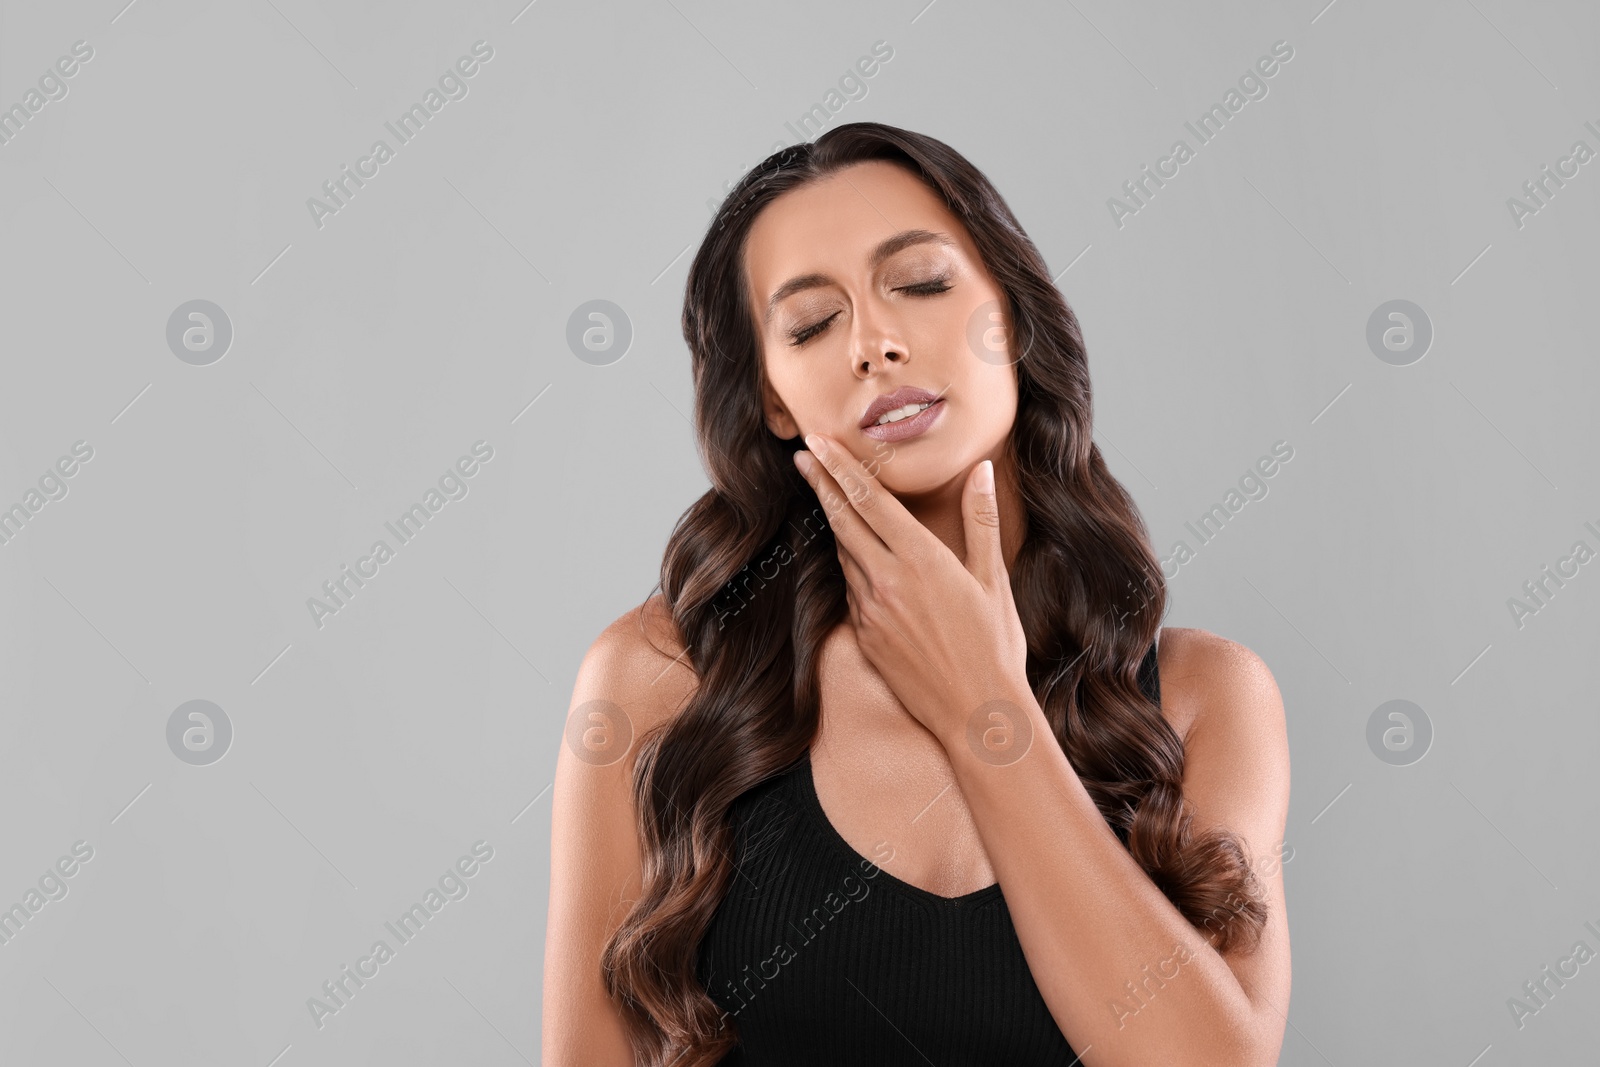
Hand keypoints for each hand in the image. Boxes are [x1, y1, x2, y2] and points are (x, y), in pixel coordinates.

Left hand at [791, 432, 1030, 745]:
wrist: (975, 712)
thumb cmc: (994, 646)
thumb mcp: (994, 579)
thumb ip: (980, 520)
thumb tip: (983, 470)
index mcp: (921, 559)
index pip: (870, 500)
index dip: (840, 466)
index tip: (817, 442)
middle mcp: (887, 581)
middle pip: (843, 520)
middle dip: (821, 483)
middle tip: (801, 454)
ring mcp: (871, 610)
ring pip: (844, 555)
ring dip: (835, 524)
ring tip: (828, 495)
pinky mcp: (865, 636)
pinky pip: (851, 590)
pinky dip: (851, 566)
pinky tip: (855, 557)